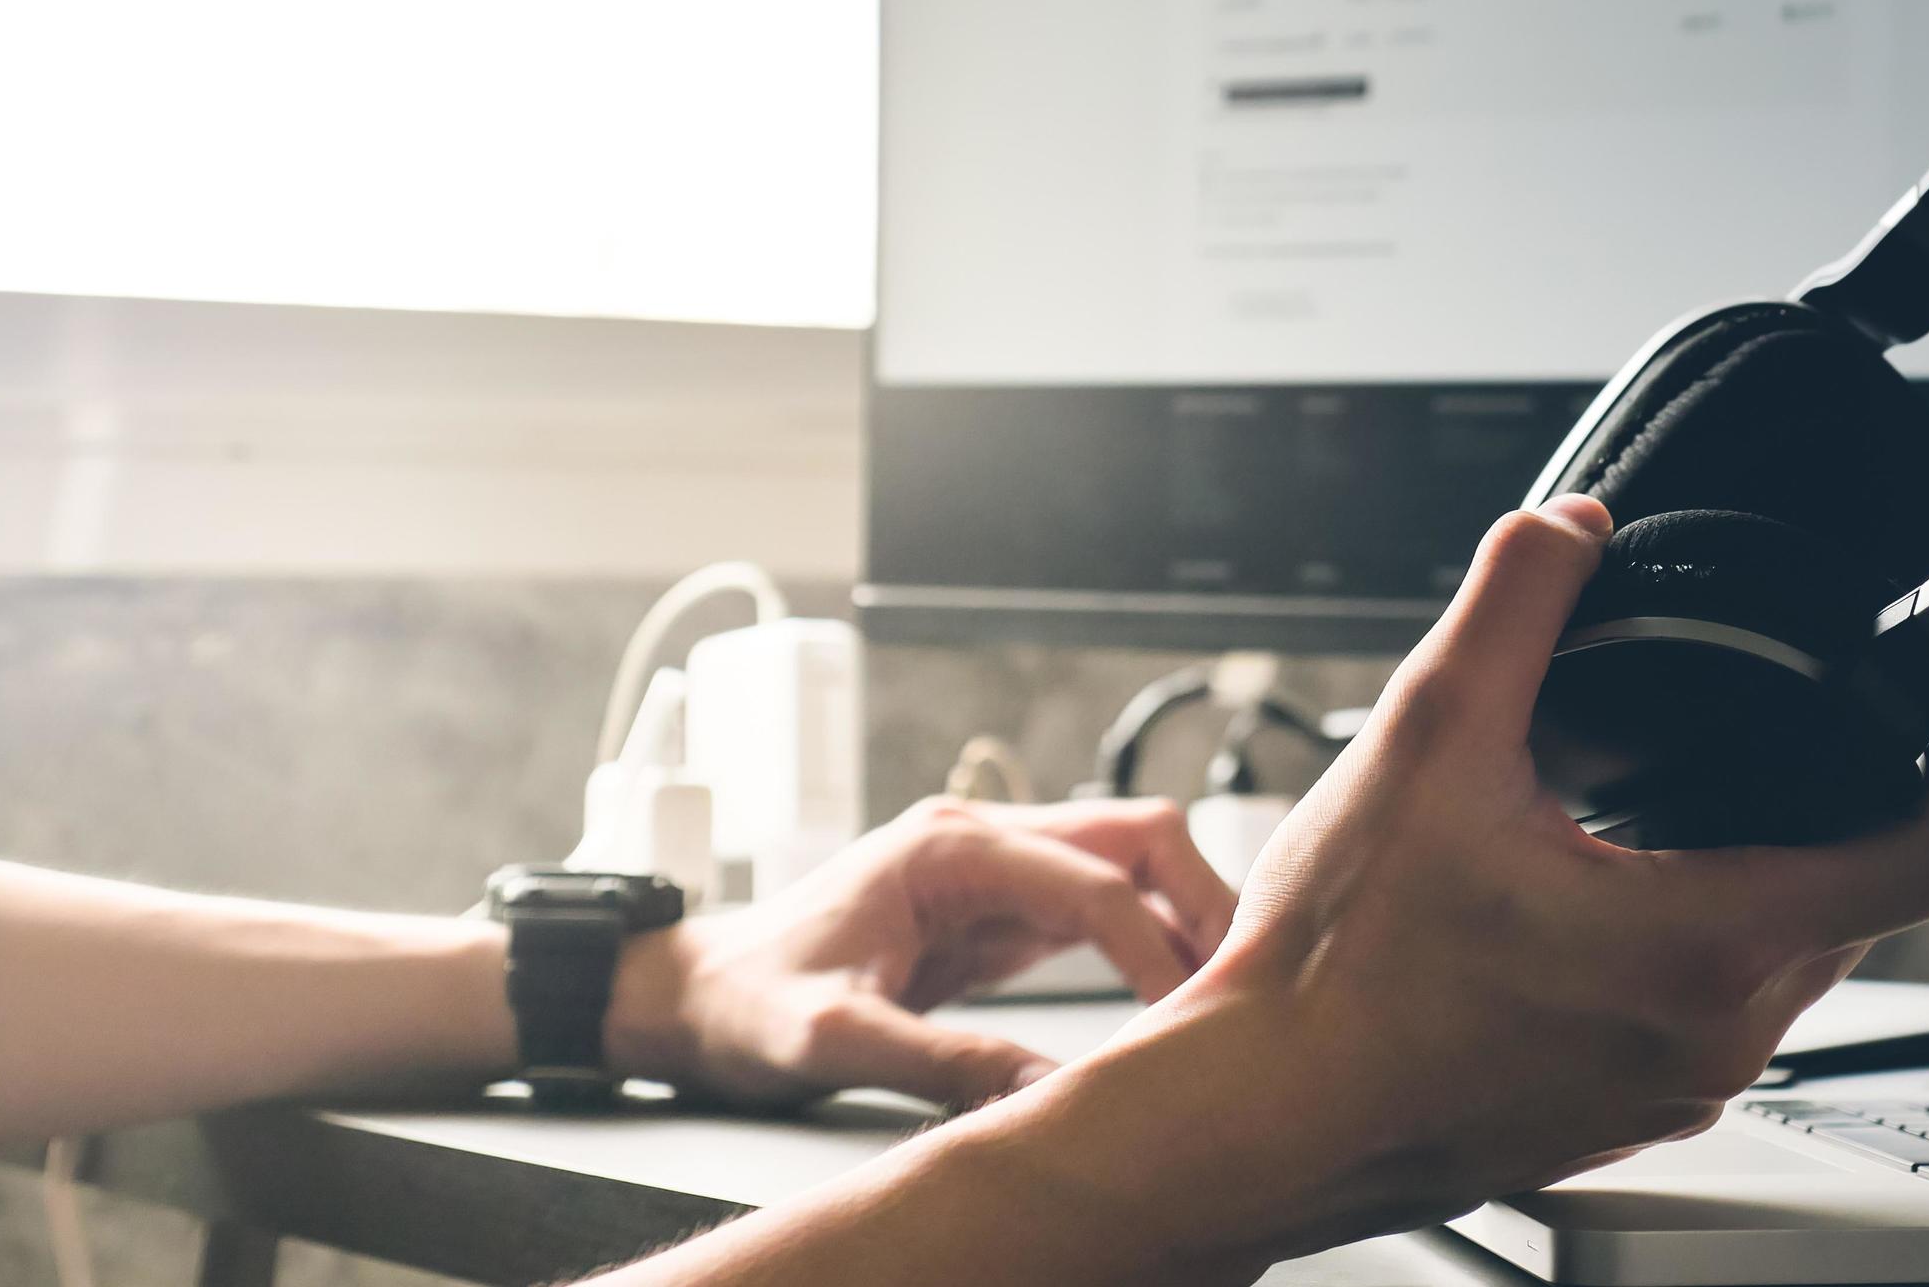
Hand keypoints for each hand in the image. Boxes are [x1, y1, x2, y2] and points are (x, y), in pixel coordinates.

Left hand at [604, 796, 1237, 1110]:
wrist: (689, 993)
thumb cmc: (744, 1002)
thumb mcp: (830, 1040)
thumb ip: (938, 1059)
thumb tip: (1044, 1092)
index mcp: (946, 845)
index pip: (1092, 878)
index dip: (1156, 945)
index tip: (1190, 1014)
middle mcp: (981, 836)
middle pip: (1135, 834)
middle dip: (1200, 899)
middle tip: (1239, 983)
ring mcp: (994, 866)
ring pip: (1129, 863)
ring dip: (1183, 917)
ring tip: (1220, 993)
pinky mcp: (997, 908)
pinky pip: (1098, 907)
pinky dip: (1147, 942)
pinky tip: (1172, 994)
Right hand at [988, 495, 1928, 1272]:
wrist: (1265, 1113)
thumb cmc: (1339, 972)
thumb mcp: (1427, 739)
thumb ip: (1514, 606)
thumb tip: (1572, 531)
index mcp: (1705, 941)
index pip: (1927, 866)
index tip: (1927, 730)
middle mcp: (1715, 1036)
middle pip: (1858, 910)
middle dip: (1834, 816)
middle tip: (1771, 743)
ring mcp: (1675, 1091)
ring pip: (1784, 969)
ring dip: (1757, 883)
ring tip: (1665, 817)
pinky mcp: (1625, 1117)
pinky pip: (1711, 1021)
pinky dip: (1692, 950)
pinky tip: (1593, 906)